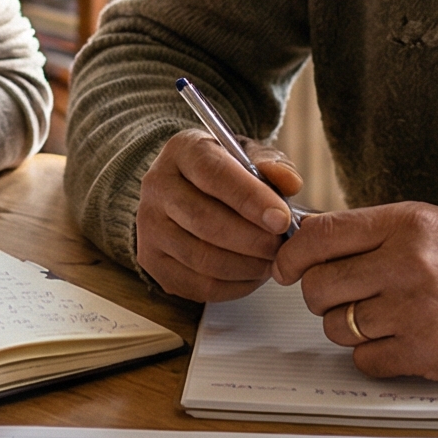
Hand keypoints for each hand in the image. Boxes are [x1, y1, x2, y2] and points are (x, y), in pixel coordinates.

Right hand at [132, 130, 304, 301]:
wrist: (187, 191)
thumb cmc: (225, 174)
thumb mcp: (249, 156)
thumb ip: (271, 165)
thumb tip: (289, 182)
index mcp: (182, 151)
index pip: (212, 173)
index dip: (250, 198)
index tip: (282, 219)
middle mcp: (157, 187)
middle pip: (204, 220)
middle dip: (251, 239)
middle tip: (280, 246)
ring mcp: (148, 227)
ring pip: (201, 257)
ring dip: (245, 265)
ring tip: (270, 260)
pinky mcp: (152, 261)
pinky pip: (197, 285)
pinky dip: (233, 286)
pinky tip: (251, 274)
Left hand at [273, 203, 437, 381]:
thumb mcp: (419, 223)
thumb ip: (364, 231)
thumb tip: (300, 244)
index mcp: (405, 225)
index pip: (320, 236)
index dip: (292, 255)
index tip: (286, 267)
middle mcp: (408, 266)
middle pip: (319, 286)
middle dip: (320, 294)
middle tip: (340, 295)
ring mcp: (415, 312)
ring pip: (336, 326)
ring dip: (347, 326)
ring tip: (379, 316)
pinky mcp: (423, 352)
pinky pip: (363, 359)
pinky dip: (372, 354)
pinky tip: (396, 338)